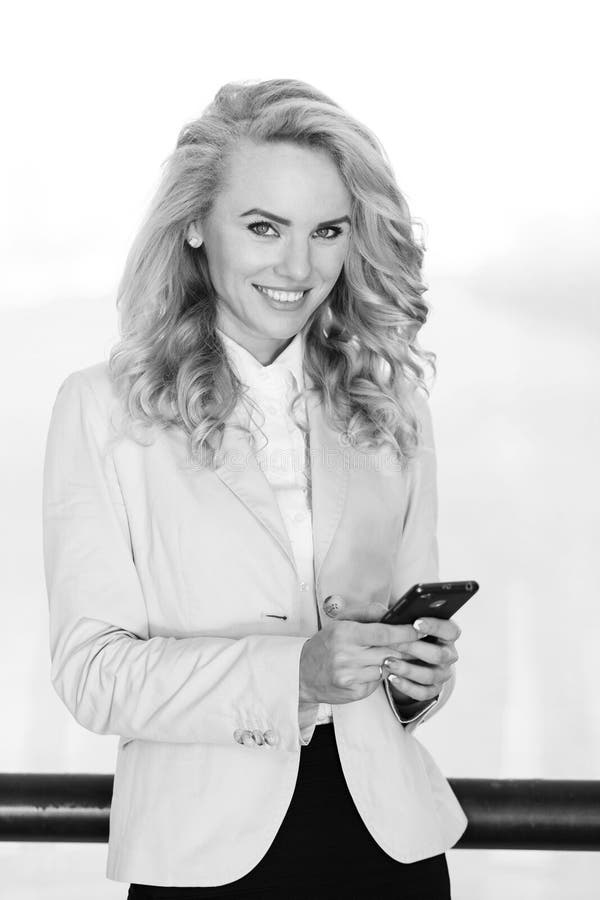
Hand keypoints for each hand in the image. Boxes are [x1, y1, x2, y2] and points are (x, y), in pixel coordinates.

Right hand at [298, 594, 427, 705]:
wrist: (301, 674)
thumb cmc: (325, 644)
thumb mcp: (340, 621)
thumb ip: (367, 612)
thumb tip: (392, 611)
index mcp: (344, 634)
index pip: (383, 632)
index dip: (405, 631)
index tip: (420, 629)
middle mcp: (346, 656)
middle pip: (390, 651)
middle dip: (409, 648)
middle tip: (424, 643)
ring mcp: (350, 677)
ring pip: (387, 667)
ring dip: (397, 661)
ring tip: (399, 654)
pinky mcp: (355, 693)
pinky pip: (378, 682)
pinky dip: (382, 674)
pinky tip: (376, 668)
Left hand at [383, 617, 460, 704]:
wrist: (410, 655)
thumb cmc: (409, 632)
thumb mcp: (409, 621)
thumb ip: (405, 615)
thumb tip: (391, 614)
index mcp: (448, 635)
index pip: (451, 630)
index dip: (434, 627)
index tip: (415, 623)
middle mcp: (449, 655)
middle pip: (439, 655)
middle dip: (415, 649)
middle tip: (395, 643)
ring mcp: (443, 674)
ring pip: (430, 675)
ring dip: (407, 669)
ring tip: (388, 662)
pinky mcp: (434, 689)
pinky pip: (423, 693)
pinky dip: (406, 686)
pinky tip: (391, 677)